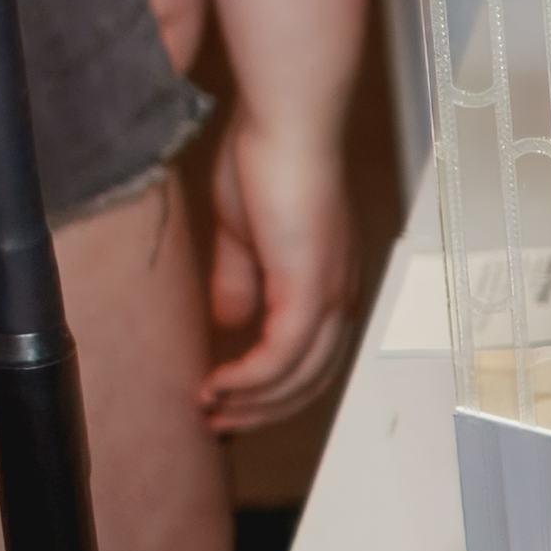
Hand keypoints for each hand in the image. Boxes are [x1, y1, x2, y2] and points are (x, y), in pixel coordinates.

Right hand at [199, 116, 357, 433]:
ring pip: (300, 376)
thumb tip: (231, 323)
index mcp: (326, 285)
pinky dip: (251, 378)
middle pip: (311, 380)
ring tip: (211, 412)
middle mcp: (338, 297)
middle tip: (218, 424)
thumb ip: (241, 281)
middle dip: (264, 409)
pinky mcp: (310, 287)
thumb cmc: (268, 163)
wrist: (285, 126)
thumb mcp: (246, 235)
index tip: (231, 405)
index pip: (311, 358)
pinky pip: (283, 354)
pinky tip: (218, 387)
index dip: (274, 389)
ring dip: (253, 401)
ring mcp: (330, 294)